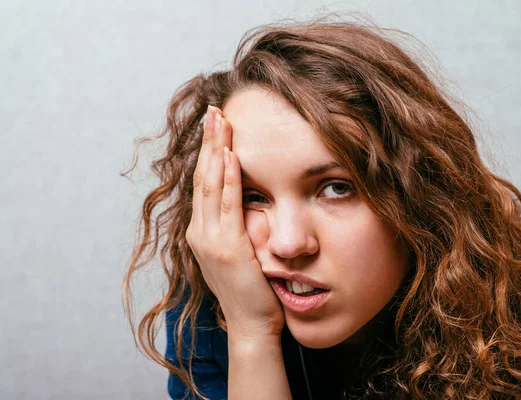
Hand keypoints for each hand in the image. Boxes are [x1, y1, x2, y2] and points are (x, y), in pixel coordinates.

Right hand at [185, 105, 284, 340]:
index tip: (215, 125)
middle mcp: (199, 232)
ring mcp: (209, 239)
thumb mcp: (241, 252)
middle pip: (203, 176)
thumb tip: (251, 199)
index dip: (208, 152)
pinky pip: (227, 204)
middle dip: (208, 141)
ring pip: (210, 184)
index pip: (204, 183)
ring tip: (219, 121)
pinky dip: (227, 178)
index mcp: (202, 232)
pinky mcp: (226, 247)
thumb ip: (239, 225)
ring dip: (215, 150)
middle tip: (214, 110)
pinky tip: (230, 155)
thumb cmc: (251, 290)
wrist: (251, 325)